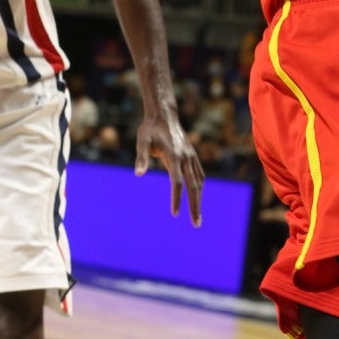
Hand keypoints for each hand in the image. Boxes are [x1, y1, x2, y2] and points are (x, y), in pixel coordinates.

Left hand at [134, 108, 203, 224]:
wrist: (164, 114)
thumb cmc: (150, 129)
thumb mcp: (142, 140)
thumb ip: (141, 157)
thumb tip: (138, 174)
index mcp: (174, 156)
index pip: (177, 182)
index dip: (177, 199)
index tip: (175, 214)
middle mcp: (186, 157)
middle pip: (193, 186)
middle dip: (195, 206)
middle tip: (196, 224)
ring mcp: (191, 156)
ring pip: (199, 182)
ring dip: (199, 200)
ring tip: (198, 217)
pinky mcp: (192, 155)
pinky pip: (199, 175)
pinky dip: (200, 187)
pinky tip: (198, 197)